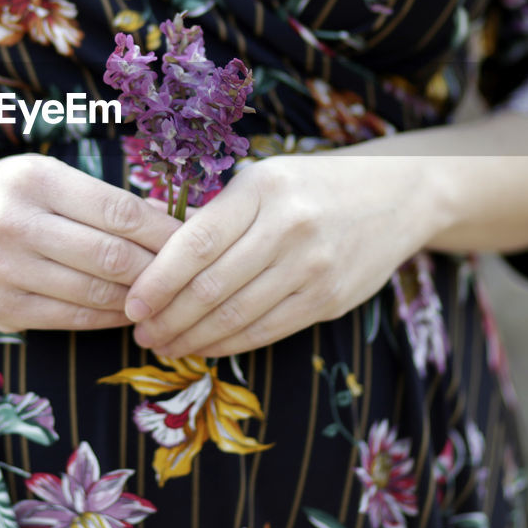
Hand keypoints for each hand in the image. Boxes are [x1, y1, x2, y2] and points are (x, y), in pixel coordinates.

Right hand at [0, 152, 183, 333]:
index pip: (119, 211)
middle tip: (190, 274)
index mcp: (34, 181)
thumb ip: (103, 198)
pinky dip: (110, 316)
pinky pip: (73, 318)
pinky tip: (129, 309)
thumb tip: (177, 220)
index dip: (165, 231)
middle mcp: (13, 225)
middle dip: (160, 269)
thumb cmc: (6, 193)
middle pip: (111, 257)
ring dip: (139, 297)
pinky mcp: (0, 310)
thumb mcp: (46, 176)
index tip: (195, 239)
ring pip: (96, 293)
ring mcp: (3, 272)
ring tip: (166, 294)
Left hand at [124, 151, 447, 356]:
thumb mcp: (261, 180)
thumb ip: (212, 214)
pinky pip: (267, 331)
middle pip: (211, 286)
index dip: (158, 280)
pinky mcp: (330, 299)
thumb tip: (146, 242)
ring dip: (191, 338)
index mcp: (262, 188)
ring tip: (164, 344)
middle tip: (141, 332)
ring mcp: (313, 266)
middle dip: (167, 317)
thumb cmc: (310, 186)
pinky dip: (227, 344)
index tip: (131, 302)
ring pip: (236, 315)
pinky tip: (203, 347)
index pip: (197, 242)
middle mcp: (288, 226)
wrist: (396, 196)